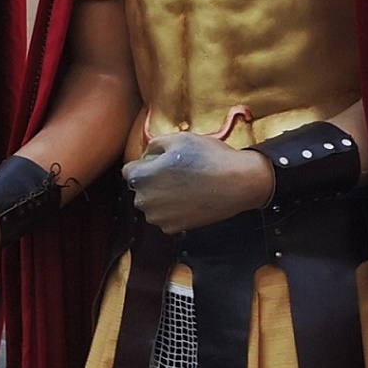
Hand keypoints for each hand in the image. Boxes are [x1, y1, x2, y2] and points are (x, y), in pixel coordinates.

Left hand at [122, 132, 274, 233]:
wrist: (239, 183)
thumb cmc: (208, 157)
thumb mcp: (178, 139)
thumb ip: (154, 145)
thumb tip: (147, 154)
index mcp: (140, 177)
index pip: (129, 170)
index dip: (145, 163)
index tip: (162, 161)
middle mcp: (143, 201)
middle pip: (140, 188)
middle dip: (152, 180)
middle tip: (177, 172)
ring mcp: (158, 218)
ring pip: (153, 203)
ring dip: (162, 196)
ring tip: (186, 185)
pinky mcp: (174, 229)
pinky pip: (166, 216)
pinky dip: (174, 209)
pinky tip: (191, 199)